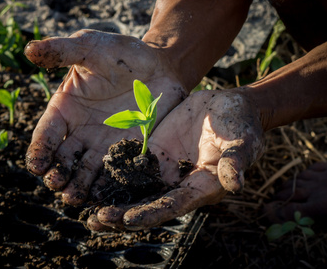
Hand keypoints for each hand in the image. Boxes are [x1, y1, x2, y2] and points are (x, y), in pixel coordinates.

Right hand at [24, 29, 185, 205]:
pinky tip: (107, 195)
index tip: (37, 165)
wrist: (160, 65)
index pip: (47, 134)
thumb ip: (62, 51)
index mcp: (65, 110)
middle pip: (64, 160)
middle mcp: (81, 132)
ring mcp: (104, 144)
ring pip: (87, 172)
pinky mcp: (129, 151)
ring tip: (76, 198)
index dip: (40, 150)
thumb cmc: (121, 54)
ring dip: (79, 186)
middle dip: (58, 174)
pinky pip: (116, 172)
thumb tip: (29, 49)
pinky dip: (110, 184)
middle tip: (58, 185)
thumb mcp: (90, 47)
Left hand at [87, 90, 264, 230]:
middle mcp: (178, 184)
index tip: (127, 220)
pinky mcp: (153, 152)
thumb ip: (236, 161)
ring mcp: (164, 168)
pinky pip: (130, 166)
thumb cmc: (241, 125)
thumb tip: (235, 183)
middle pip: (147, 205)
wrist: (229, 106)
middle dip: (122, 216)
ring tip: (84, 209)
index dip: (150, 214)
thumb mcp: (242, 141)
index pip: (172, 206)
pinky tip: (90, 178)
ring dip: (112, 200)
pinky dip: (112, 175)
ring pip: (134, 190)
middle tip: (95, 220)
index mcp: (200, 187)